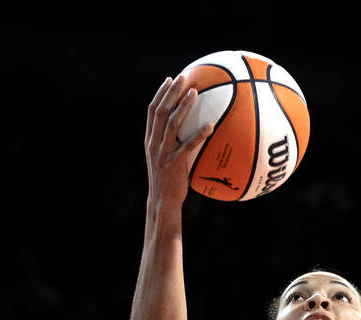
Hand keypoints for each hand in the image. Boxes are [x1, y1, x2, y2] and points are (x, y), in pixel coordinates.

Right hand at [145, 75, 211, 207]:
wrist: (162, 201)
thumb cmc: (168, 179)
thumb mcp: (165, 157)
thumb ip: (172, 142)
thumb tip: (190, 129)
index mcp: (150, 139)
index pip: (152, 111)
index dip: (160, 94)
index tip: (169, 80)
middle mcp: (154, 142)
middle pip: (161, 111)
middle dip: (171, 92)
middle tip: (183, 77)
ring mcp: (163, 152)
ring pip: (172, 123)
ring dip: (183, 106)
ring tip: (195, 92)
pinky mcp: (174, 163)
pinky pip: (188, 146)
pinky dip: (199, 135)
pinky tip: (211, 126)